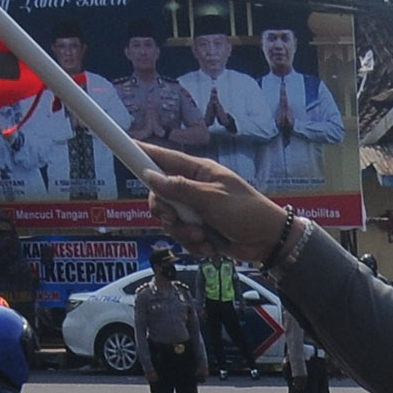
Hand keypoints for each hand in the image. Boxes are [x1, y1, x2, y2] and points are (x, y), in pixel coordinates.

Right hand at [141, 146, 289, 258]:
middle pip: (159, 196)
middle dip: (165, 212)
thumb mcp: (211, 198)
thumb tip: (150, 177)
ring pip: (170, 221)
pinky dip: (194, 245)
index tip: (124, 146)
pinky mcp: (200, 230)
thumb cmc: (246, 212)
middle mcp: (194, 188)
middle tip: (174, 218)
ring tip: (204, 236)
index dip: (143, 153)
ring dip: (184, 233)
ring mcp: (196, 210)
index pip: (164, 158)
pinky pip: (183, 238)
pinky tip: (211, 245)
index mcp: (199, 171)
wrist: (268, 241)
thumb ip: (179, 189)